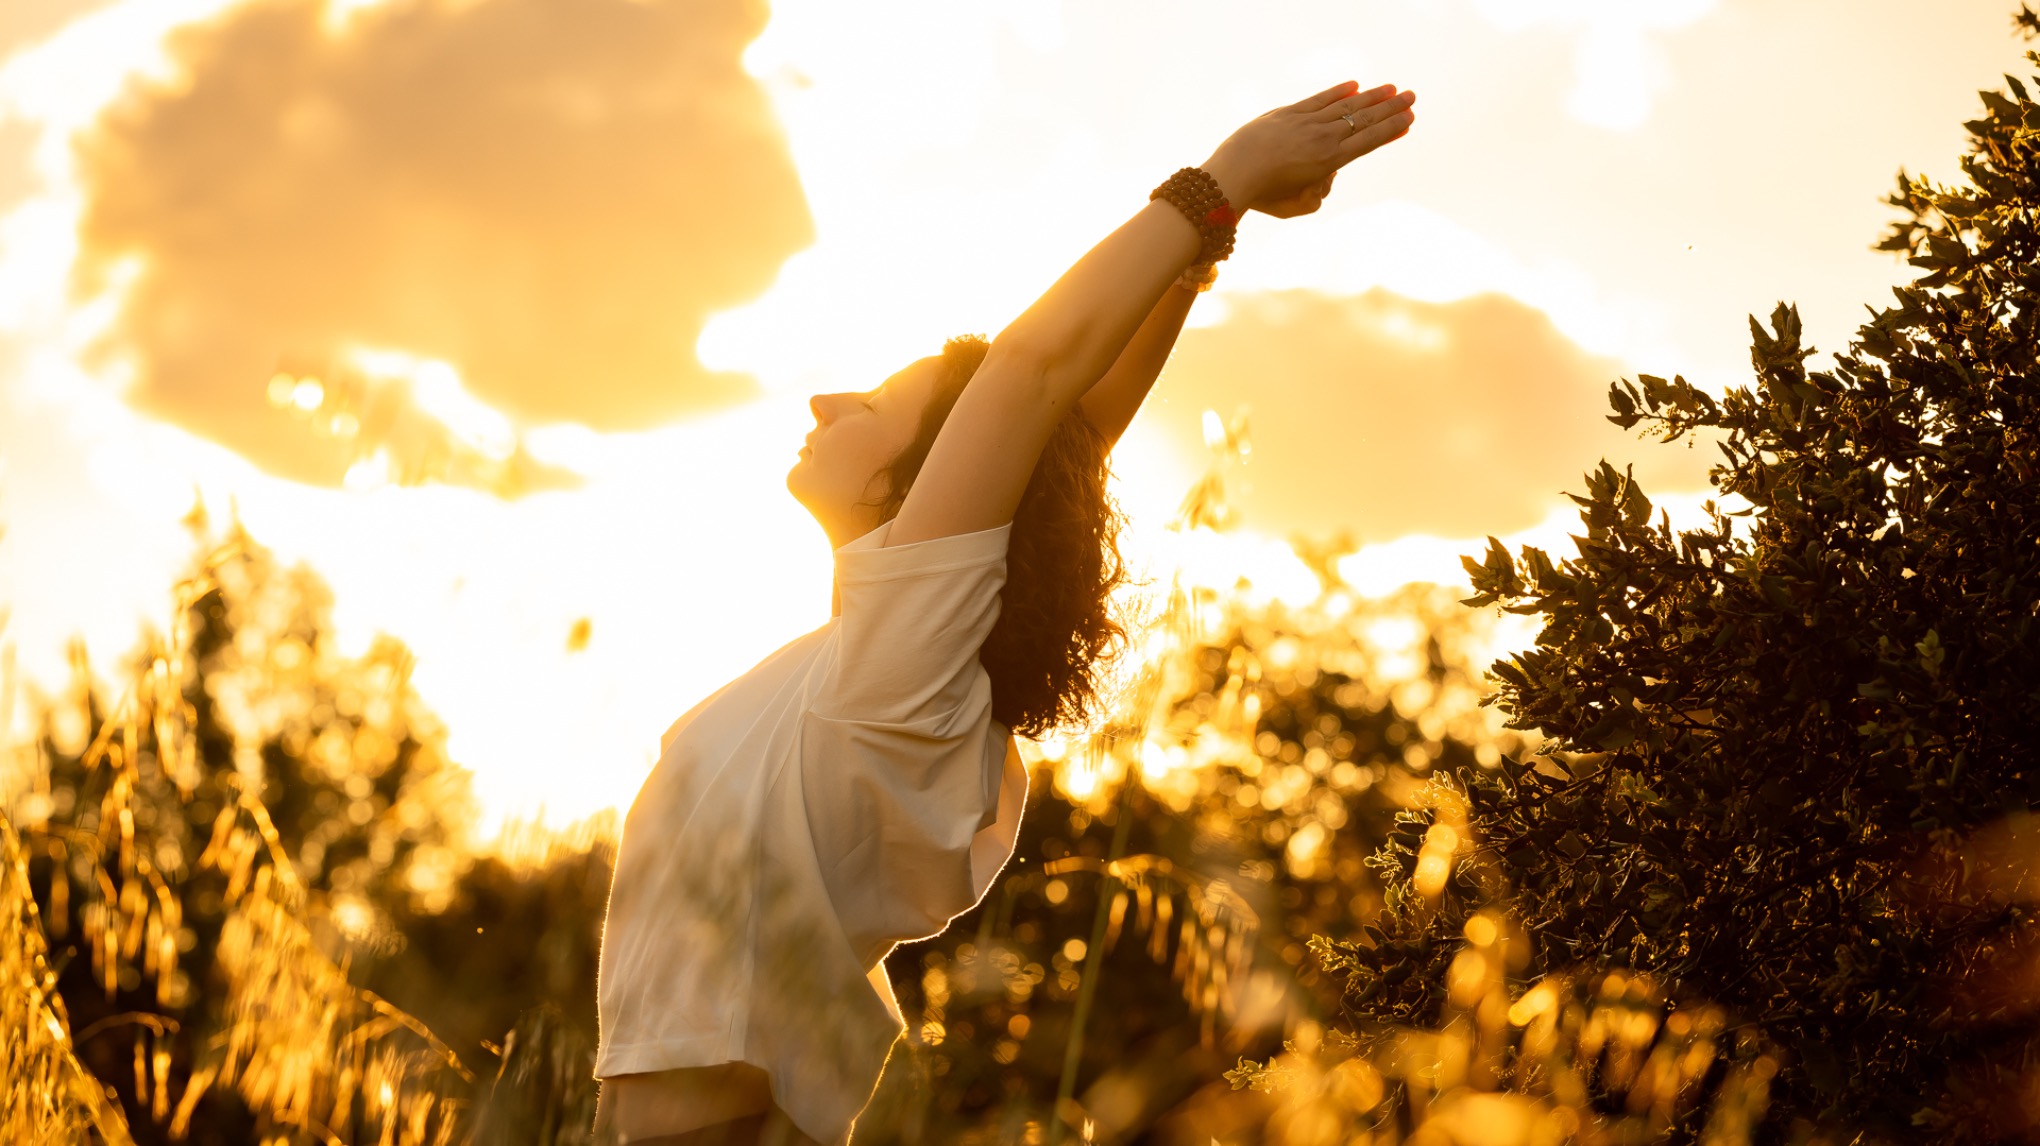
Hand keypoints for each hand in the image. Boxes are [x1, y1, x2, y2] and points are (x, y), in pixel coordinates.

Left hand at [1200, 81, 1415, 216]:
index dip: (1390, 129)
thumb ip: (1320, 193)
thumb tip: (1327, 175)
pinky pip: (1319, 99)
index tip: (1408, 120)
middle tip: (1411, 97)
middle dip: (1391, 108)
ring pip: (1346, 106)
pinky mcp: (1287, 113)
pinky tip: (1354, 86)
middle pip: (1364, 119)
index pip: (1369, 140)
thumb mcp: (1299, 206)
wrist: (1232, 176)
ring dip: (1371, 96)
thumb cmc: (1264, 198)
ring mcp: (1306, 122)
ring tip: (1392, 88)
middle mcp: (1323, 138)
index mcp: (1330, 162)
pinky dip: (1337, 92)